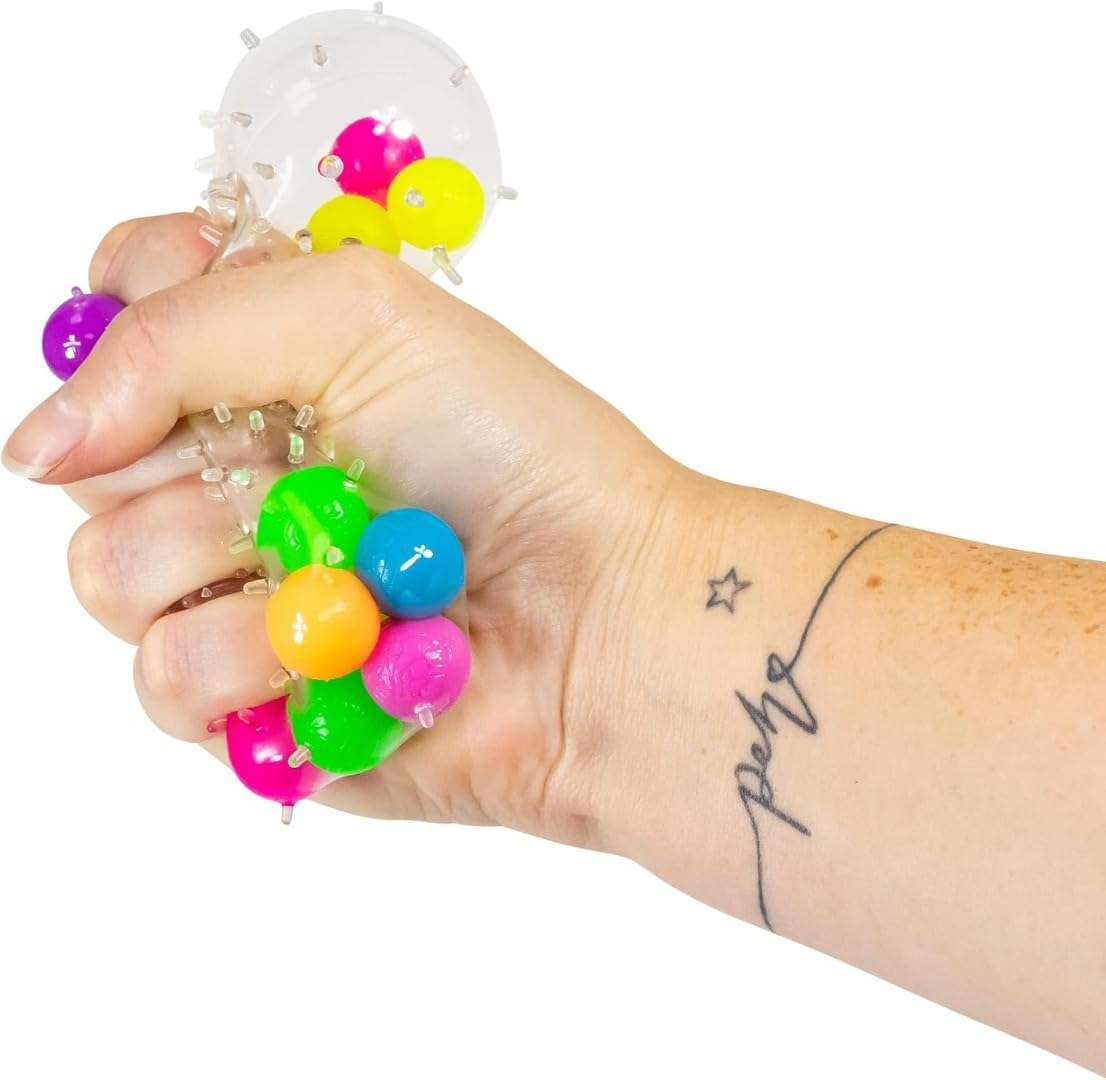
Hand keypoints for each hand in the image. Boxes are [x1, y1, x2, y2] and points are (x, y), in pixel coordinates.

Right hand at [3, 212, 683, 848]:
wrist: (602, 619)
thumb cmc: (517, 456)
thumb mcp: (365, 318)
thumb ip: (179, 335)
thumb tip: (35, 446)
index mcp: (265, 366)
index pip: (117, 307)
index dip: (130, 323)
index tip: (212, 351)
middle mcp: (233, 473)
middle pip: (91, 454)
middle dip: (197, 457)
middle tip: (308, 466)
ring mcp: (233, 589)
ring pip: (106, 575)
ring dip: (230, 563)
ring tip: (342, 567)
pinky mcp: (249, 698)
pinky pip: (163, 682)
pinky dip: (257, 661)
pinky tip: (342, 650)